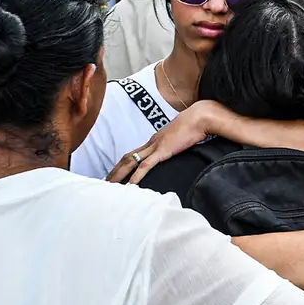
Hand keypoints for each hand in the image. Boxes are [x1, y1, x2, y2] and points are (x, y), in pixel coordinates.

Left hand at [106, 100, 223, 183]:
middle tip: (103, 182)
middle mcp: (151, 143)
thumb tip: (178, 149)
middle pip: (126, 158)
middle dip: (114, 171)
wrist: (199, 118)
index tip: (115, 174)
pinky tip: (130, 186)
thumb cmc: (194, 126)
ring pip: (130, 161)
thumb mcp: (182, 138)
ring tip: (109, 185)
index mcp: (154, 141)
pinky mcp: (163, 151)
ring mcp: (155, 146)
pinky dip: (136, 177)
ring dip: (118, 174)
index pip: (133, 154)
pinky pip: (146, 166)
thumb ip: (176, 145)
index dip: (122, 165)